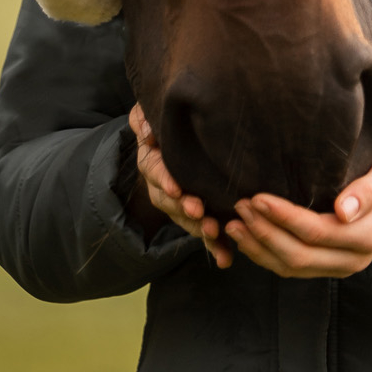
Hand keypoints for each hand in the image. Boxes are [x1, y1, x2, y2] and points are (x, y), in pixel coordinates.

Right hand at [128, 104, 235, 269]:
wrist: (174, 136)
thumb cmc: (165, 120)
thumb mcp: (149, 113)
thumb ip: (145, 120)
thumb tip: (149, 132)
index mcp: (152, 160)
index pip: (156, 171)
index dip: (165, 180)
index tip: (177, 188)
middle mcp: (164, 185)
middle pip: (170, 201)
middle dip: (184, 208)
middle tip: (199, 213)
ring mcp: (180, 202)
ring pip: (186, 219)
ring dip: (199, 229)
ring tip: (213, 233)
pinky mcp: (198, 213)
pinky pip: (204, 231)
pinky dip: (215, 246)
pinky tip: (225, 258)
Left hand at [224, 141, 371, 280]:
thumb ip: (370, 190)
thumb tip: (343, 211)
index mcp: (368, 236)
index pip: (317, 233)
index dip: (284, 218)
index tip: (258, 196)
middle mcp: (352, 259)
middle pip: (298, 256)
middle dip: (264, 232)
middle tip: (240, 205)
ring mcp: (339, 266)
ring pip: (291, 268)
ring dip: (259, 247)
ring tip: (234, 222)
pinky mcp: (328, 265)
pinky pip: (292, 268)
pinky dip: (265, 255)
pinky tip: (246, 236)